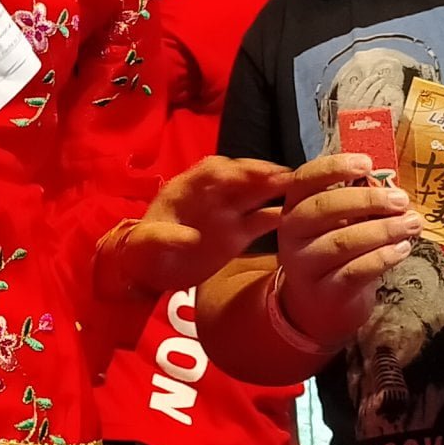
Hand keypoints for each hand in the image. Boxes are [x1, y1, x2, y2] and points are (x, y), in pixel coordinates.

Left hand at [109, 156, 289, 296]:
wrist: (149, 273)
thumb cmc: (144, 251)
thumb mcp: (146, 244)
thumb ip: (164, 237)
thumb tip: (189, 239)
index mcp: (188, 188)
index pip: (213, 171)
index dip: (233, 171)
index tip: (251, 174)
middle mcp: (211, 195)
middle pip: (240, 177)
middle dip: (262, 174)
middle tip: (286, 176)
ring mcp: (227, 213)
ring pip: (255, 194)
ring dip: (274, 189)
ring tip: (299, 189)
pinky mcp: (238, 233)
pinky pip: (260, 221)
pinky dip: (276, 217)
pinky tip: (296, 217)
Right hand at [275, 153, 428, 349]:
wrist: (318, 306)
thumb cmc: (334, 254)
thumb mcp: (336, 223)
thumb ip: (355, 201)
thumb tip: (391, 184)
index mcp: (294, 206)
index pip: (306, 179)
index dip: (335, 167)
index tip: (367, 163)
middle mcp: (292, 234)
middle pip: (325, 207)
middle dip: (368, 200)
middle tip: (402, 199)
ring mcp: (305, 265)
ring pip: (342, 241)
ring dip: (383, 230)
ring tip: (412, 223)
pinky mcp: (325, 292)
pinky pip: (354, 271)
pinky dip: (382, 258)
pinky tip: (402, 249)